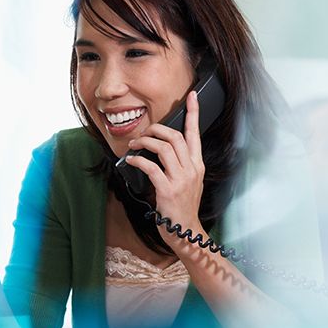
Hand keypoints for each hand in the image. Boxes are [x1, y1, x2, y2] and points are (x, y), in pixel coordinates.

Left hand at [125, 91, 205, 242]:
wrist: (185, 232)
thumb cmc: (182, 207)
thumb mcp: (187, 182)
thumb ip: (179, 165)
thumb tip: (158, 149)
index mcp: (197, 165)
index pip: (195, 133)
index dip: (193, 113)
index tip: (192, 96)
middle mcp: (192, 169)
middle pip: (176, 137)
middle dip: (156, 129)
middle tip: (144, 133)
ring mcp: (181, 180)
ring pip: (164, 148)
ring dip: (145, 143)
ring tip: (134, 145)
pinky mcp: (168, 190)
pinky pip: (151, 167)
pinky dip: (138, 160)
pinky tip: (131, 160)